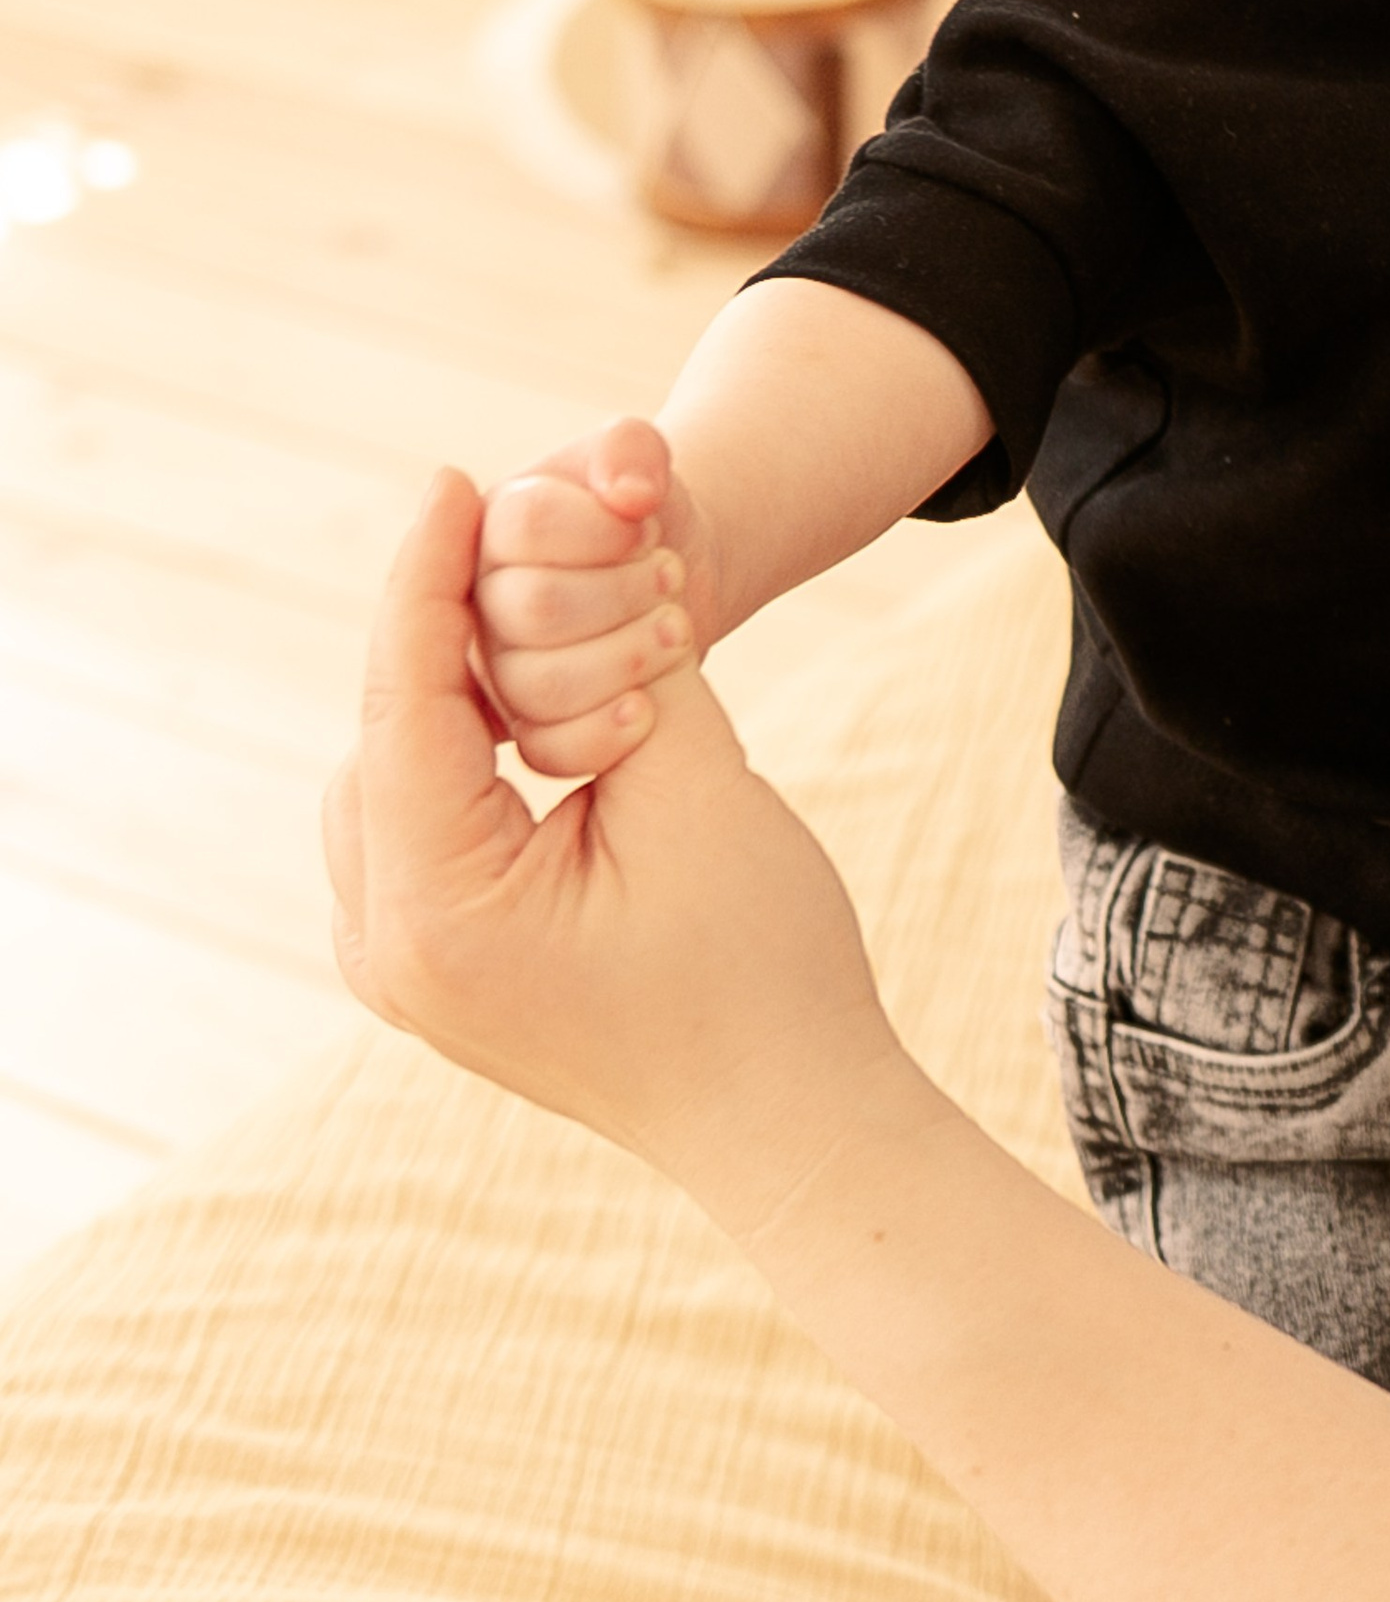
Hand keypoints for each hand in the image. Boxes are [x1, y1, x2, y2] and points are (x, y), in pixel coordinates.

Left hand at [330, 470, 899, 1223]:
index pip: (406, 700)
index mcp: (437, 913)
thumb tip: (595, 557)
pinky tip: (521, 703)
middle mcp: (391, 950)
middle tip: (504, 531)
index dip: (427, 577)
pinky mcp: (439, 970)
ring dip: (453, 692)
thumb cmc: (763, 969)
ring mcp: (404, 971)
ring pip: (393, 775)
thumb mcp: (700, 787)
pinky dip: (462, 755)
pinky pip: (417, 827)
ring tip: (522, 611)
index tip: (451, 479)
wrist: (790, 1122)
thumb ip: (632, 660)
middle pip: (387, 734)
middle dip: (446, 629)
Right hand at [474, 417, 715, 774]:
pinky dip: (608, 730)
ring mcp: (494, 671)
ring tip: (673, 628)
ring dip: (627, 657)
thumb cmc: (639, 509)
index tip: (644, 518)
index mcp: (484, 526)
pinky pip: (549, 748)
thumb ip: (629, 450)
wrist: (663, 569)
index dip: (600, 527)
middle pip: (534, 608)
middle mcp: (473, 602)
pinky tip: (649, 704)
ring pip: (540, 685)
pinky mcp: (528, 729)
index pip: (524, 526)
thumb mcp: (638, 461)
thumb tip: (629, 491)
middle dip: (623, 593)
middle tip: (670, 577)